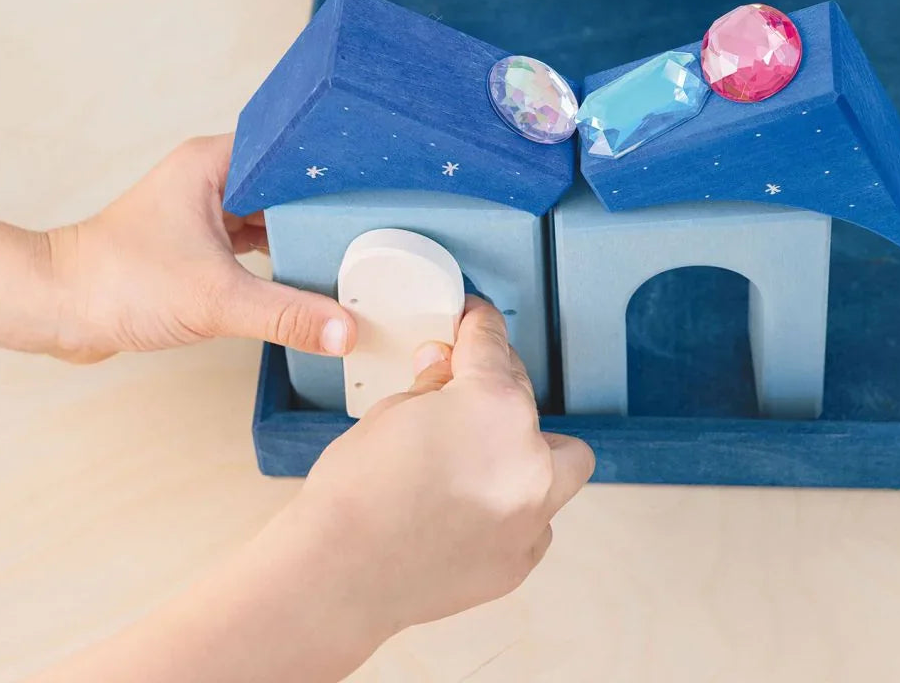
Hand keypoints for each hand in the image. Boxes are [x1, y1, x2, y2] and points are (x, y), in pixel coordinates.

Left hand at [44, 134, 353, 362]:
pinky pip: (253, 238)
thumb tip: (344, 331)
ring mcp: (203, 208)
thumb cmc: (115, 283)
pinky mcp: (198, 241)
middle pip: (285, 181)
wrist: (58, 310)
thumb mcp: (216, 299)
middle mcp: (209, 177)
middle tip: (368, 216)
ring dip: (299, 231)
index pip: (288, 148)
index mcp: (213, 163)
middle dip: (321, 202)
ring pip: (270, 211)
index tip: (368, 180)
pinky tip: (305, 270)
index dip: (328, 164)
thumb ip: (286, 315)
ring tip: (345, 244)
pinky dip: (277, 253)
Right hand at [271, 297, 594, 658]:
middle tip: (460, 391)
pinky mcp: (520, 558)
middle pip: (525, 394)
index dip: (478, 324)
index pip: (493, 344)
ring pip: (564, 462)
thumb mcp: (389, 412)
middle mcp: (527, 456)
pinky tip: (480, 503)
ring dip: (534, 446)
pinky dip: (520, 504)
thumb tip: (446, 368)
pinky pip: (539, 517)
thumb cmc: (354, 497)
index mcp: (494, 405)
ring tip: (490, 449)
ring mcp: (530, 512)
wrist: (335, 579)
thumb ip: (432, 385)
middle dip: (494, 386)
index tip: (475, 321)